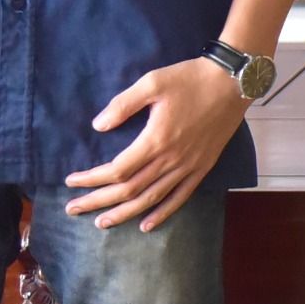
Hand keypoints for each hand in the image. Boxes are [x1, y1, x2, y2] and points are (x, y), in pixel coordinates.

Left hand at [62, 58, 249, 231]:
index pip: (116, 170)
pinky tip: (146, 224)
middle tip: (73, 208)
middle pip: (129, 190)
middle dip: (98, 202)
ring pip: (151, 199)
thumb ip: (123, 104)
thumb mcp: (153, 82)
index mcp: (156, 140)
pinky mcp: (202, 168)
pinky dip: (162, 214)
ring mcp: (188, 167)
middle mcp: (171, 160)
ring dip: (124, 213)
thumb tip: (98, 126)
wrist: (233, 82)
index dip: (91, 179)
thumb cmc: (191, 78)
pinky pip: (180, 197)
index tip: (71, 181)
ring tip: (102, 222)